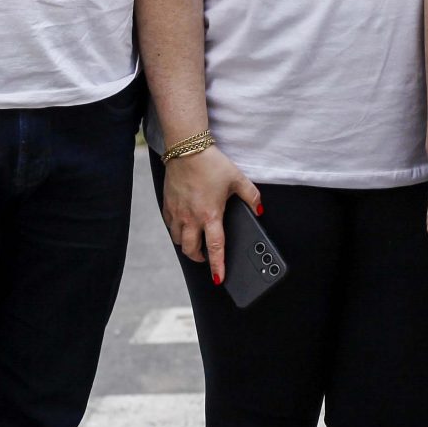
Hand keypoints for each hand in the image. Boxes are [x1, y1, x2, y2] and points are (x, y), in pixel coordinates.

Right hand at [162, 147, 261, 285]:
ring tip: (194, 242)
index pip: (215, 248)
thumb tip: (260, 209)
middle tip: (206, 257)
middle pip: (191, 250)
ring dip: (186, 245)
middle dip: (199, 258)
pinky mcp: (167, 204)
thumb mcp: (238, 178)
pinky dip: (176, 230)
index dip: (218, 266)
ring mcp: (177, 212)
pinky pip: (169, 225)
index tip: (219, 279)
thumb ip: (252, 196)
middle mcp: (191, 218)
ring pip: (178, 240)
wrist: (186, 148)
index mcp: (210, 215)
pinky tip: (182, 225)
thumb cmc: (211, 163)